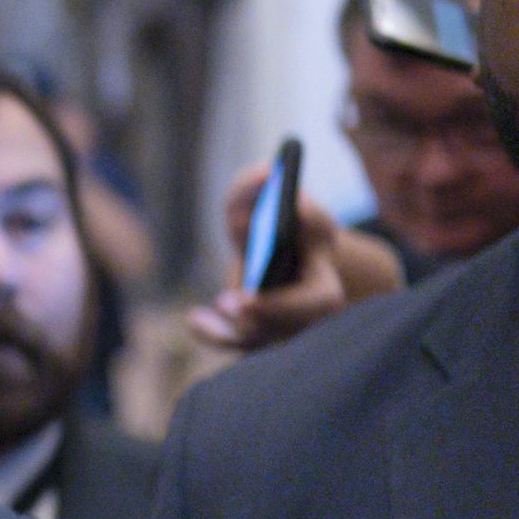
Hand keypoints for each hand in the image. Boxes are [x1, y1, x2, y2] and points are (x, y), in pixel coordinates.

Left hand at [185, 158, 403, 352]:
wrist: (290, 244)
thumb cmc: (290, 219)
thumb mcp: (284, 197)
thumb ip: (270, 185)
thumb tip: (267, 175)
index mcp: (325, 284)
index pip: (315, 304)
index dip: (280, 306)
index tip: (246, 300)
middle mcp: (308, 316)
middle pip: (284, 331)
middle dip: (254, 320)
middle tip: (225, 304)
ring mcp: (284, 328)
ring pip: (259, 342)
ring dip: (228, 333)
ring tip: (198, 320)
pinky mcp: (261, 331)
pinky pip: (241, 343)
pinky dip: (217, 334)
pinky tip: (194, 319)